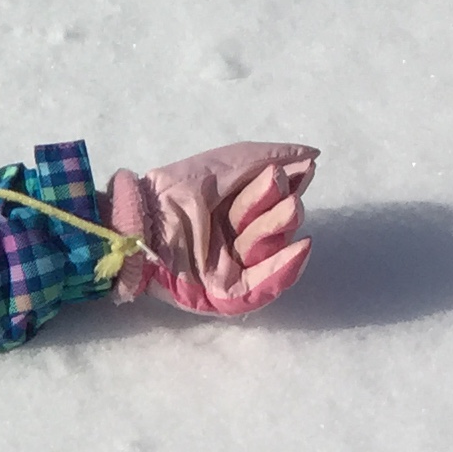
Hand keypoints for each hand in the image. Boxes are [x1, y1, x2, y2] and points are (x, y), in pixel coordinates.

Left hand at [107, 143, 315, 317]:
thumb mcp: (225, 164)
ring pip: (274, 251)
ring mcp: (235, 267)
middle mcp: (241, 239)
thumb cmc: (177, 189)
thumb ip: (269, 158)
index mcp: (241, 210)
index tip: (295, 172)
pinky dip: (286, 269)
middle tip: (271, 186)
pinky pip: (265, 289)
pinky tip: (301, 248)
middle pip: (280, 226)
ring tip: (285, 208)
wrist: (140, 220)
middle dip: (278, 206)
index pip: (281, 201)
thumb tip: (312, 157)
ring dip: (280, 226)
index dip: (289, 187)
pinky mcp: (227, 294)